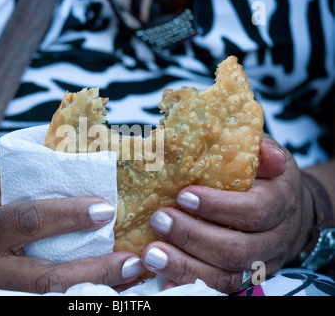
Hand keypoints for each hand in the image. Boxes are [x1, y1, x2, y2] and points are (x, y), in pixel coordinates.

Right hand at [0, 179, 143, 294]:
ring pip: (47, 299)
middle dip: (94, 272)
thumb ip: (23, 192)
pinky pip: (40, 302)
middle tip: (133, 260)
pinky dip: (74, 295)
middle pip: (45, 278)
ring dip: (92, 289)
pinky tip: (102, 287)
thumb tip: (74, 184)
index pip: (28, 220)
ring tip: (129, 278)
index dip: (69, 215)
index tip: (106, 208)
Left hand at [143, 134, 312, 292]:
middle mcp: (273, 240)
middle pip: (236, 249)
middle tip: (159, 220)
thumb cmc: (266, 179)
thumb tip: (264, 150)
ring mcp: (259, 265)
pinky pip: (219, 289)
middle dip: (193, 236)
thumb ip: (264, 151)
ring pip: (226, 275)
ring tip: (152, 253)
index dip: (218, 206)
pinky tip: (164, 280)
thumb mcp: (268, 158)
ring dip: (185, 266)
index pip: (254, 211)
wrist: (286, 213)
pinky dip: (189, 284)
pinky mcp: (243, 279)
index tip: (183, 196)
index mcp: (280, 205)